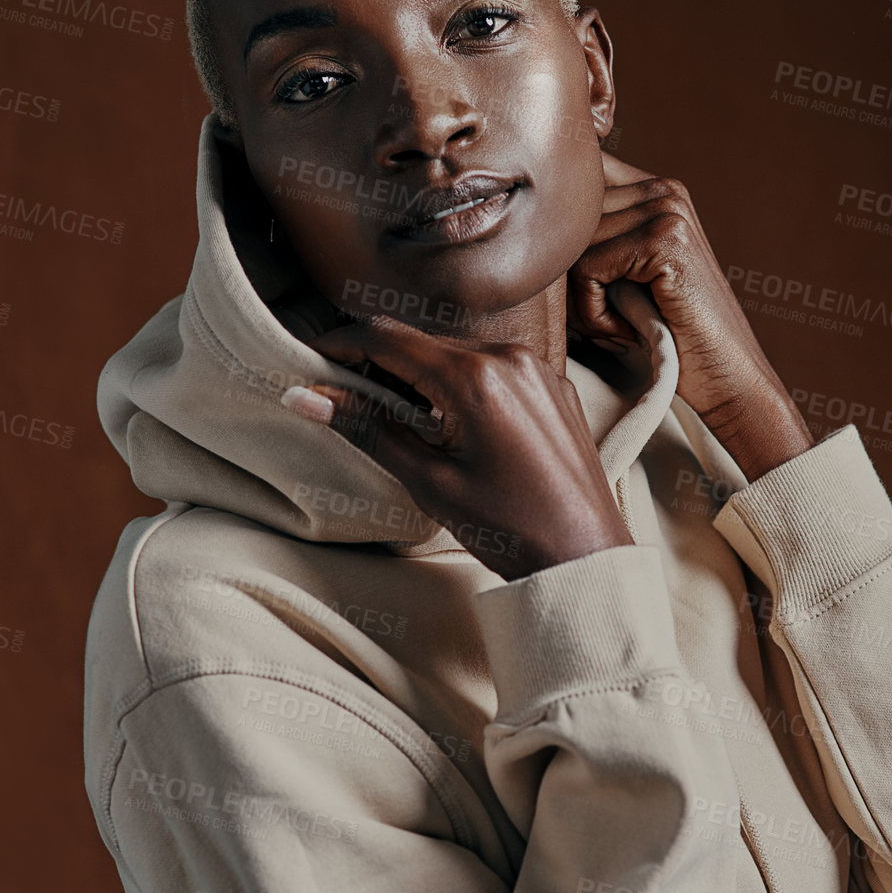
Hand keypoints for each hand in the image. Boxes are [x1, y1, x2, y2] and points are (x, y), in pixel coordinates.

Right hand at [283, 316, 632, 581]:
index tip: (311, 362)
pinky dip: (457, 384)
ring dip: (416, 375)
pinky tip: (445, 424)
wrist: (583, 555)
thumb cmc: (512, 528)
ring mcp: (536, 368)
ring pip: (454, 353)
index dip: (339, 344)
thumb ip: (368, 429)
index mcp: (476, 377)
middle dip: (375, 364)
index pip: (387, 337)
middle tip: (342, 400)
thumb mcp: (429, 481)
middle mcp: (510, 358)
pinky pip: (490, 368)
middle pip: (419, 341)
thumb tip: (308, 397)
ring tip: (395, 421)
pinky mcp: (552, 385)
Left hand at [568, 153, 814, 478]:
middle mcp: (663, 188)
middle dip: (568, 279)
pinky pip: (587, 268)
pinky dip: (594, 312)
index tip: (578, 286)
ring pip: (570, 244)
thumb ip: (588, 242)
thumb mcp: (623, 281)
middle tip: (602, 320)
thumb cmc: (667, 338)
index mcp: (654, 189)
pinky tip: (625, 331)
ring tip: (616, 326)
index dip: (557, 236)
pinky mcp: (665, 240)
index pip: (574, 184)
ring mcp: (667, 209)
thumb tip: (516, 226)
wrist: (727, 379)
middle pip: (564, 218)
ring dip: (580, 301)